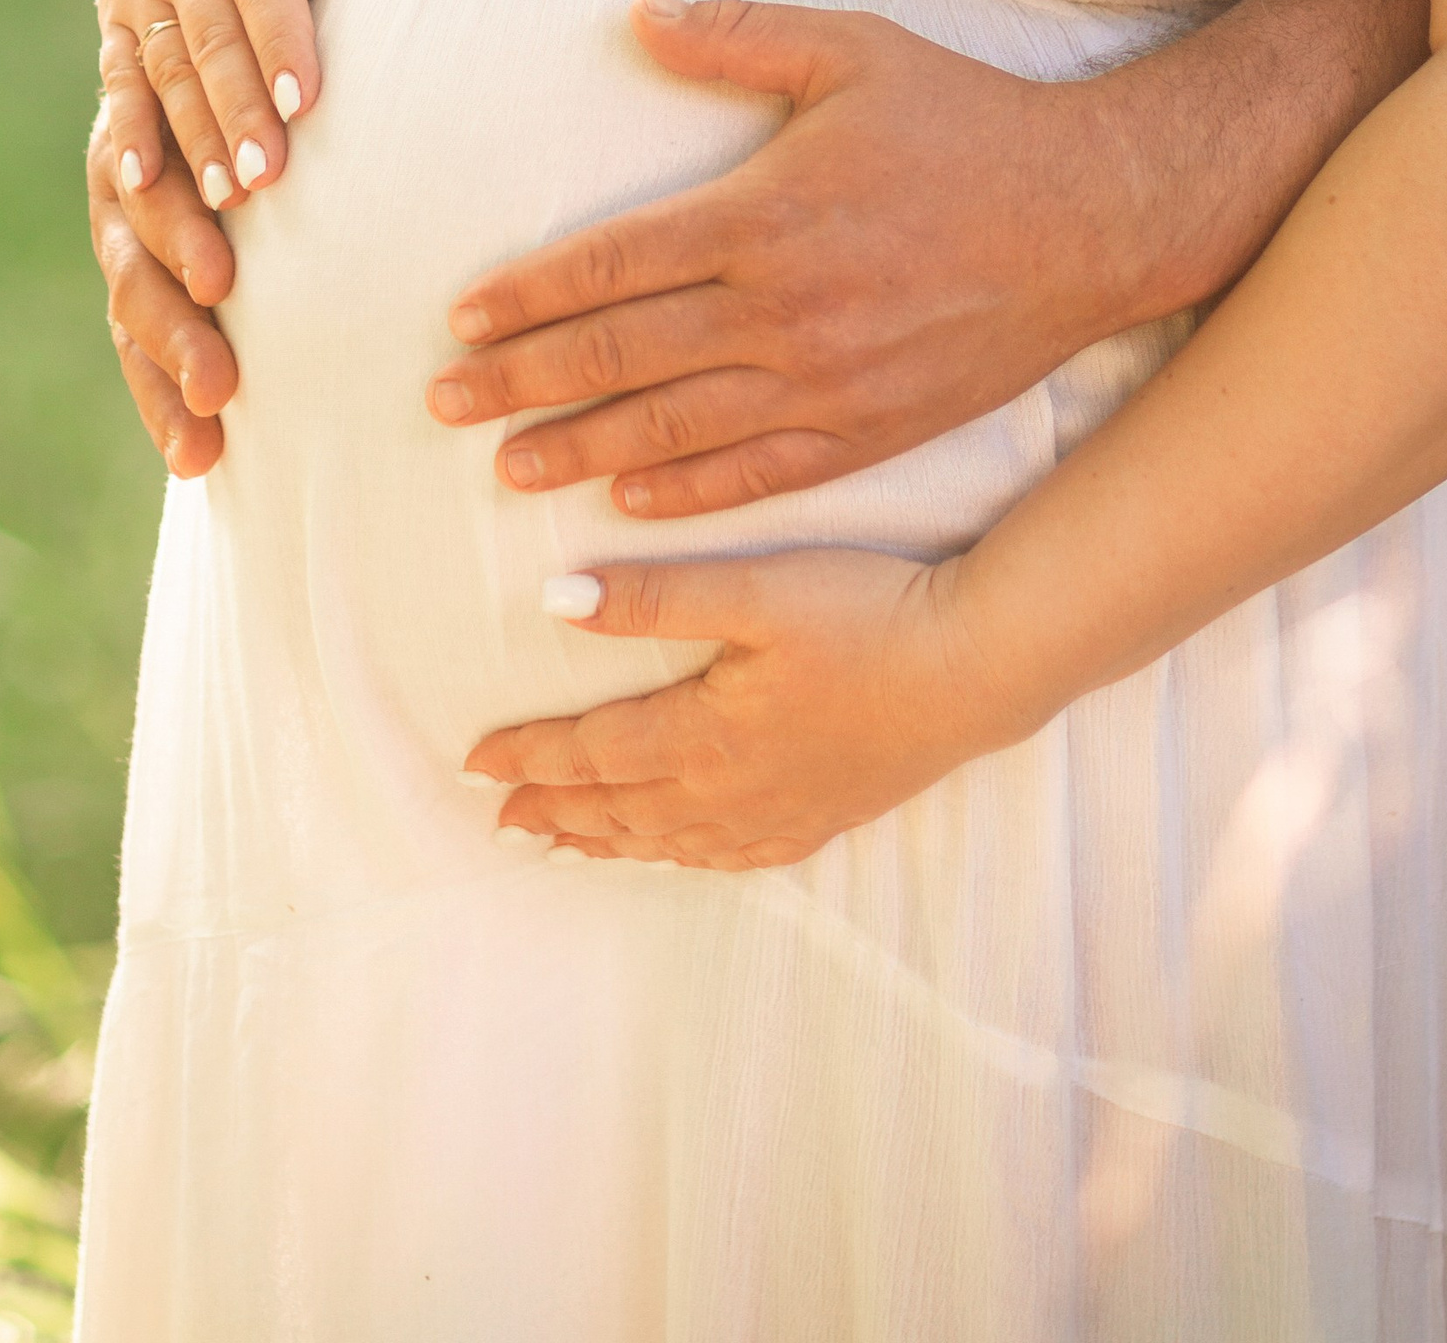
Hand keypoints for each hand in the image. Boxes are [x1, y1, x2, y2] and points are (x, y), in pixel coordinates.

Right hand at [91, 0, 400, 467]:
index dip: (268, 51)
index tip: (304, 118)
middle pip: (178, 90)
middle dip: (210, 167)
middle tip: (251, 242)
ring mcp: (123, 62)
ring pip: (128, 175)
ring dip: (163, 257)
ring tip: (213, 341)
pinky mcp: (114, 115)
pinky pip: (111, 214)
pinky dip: (136, 294)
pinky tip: (167, 386)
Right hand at [93, 0, 401, 213]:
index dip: (280, 41)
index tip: (303, 102)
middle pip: (208, 39)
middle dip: (234, 110)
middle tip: (268, 177)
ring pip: (162, 70)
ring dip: (190, 137)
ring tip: (226, 200)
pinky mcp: (114, 18)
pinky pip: (118, 79)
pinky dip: (128, 131)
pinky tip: (143, 184)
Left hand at [425, 0, 1143, 517]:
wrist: (1091, 217)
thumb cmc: (966, 121)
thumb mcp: (853, 49)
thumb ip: (738, 32)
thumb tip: (636, 17)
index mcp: (765, 213)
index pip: (613, 264)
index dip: (528, 295)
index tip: (462, 318)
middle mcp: (783, 309)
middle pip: (621, 357)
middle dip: (520, 383)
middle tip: (442, 406)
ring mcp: (826, 380)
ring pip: (674, 429)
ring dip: (580, 450)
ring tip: (506, 468)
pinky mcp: (869, 430)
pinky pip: (756, 475)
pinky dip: (684, 495)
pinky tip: (626, 503)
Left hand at [464, 547, 1011, 868]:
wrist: (973, 670)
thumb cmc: (865, 615)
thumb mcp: (754, 588)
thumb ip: (655, 596)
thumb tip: (556, 600)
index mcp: (704, 737)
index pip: (591, 754)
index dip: (528, 757)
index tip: (473, 759)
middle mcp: (731, 794)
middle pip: (617, 810)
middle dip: (551, 811)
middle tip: (496, 815)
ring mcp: (778, 816)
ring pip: (666, 842)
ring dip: (604, 841)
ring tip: (559, 844)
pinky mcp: (821, 819)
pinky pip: (725, 858)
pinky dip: (677, 858)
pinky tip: (673, 854)